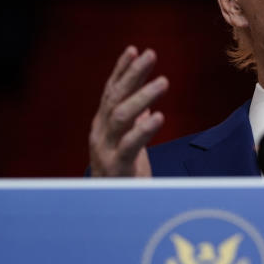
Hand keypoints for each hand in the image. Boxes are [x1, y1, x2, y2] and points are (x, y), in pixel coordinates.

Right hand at [88, 46, 168, 176]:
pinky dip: (143, 129)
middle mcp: (100, 135)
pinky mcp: (116, 169)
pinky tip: (159, 116)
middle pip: (115, 97)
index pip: (111, 91)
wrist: (111, 214)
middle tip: (151, 54)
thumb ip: (133, 126)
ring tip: (163, 81)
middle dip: (132, 74)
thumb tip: (145, 107)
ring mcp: (105, 151)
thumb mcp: (128, 148)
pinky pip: (129, 145)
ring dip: (142, 96)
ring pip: (120, 116)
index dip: (122, 70)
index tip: (135, 49)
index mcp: (102, 126)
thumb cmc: (123, 178)